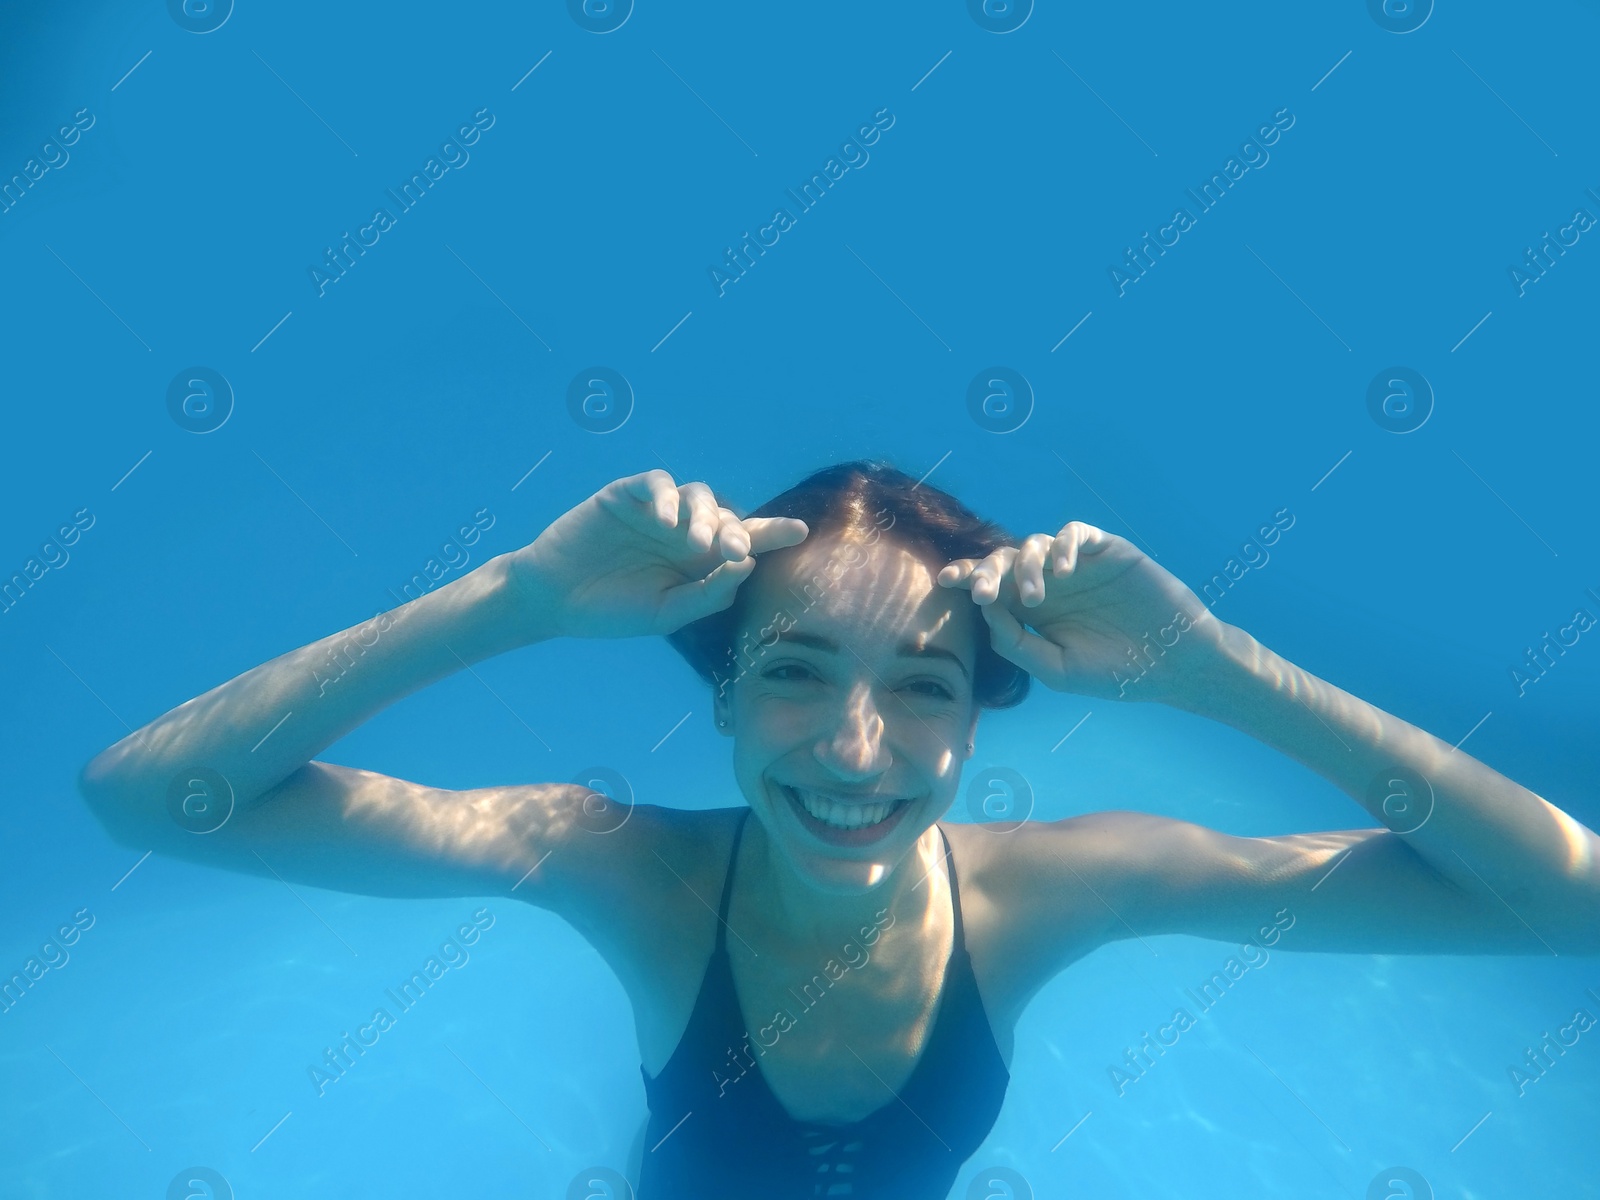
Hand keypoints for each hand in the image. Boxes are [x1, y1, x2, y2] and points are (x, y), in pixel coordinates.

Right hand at [503, 470, 807, 640]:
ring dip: (706, 514)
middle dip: (737, 530)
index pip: (745, 541)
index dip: (773, 532)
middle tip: (734, 549)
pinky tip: (667, 522)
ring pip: (698, 494)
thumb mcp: (667, 614)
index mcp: (700, 562)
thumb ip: (708, 594)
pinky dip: (667, 496)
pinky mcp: (626, 496)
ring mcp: (656, 512)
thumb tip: (748, 564)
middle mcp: (684, 532)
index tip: (802, 531)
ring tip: (700, 542)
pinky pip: (657, 484)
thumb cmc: (613, 610)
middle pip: (726, 516)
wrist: (555, 601)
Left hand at [937, 522, 1226, 703]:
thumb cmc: (1116, 673)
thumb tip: (985, 611)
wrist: (1173, 665)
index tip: (944, 581)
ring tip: (1035, 598)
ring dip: (1025, 567)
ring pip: (1034, 544)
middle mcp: (1049, 582)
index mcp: (1032, 610)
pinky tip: (1064, 571)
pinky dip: (1064, 545)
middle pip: (1003, 559)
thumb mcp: (1057, 669)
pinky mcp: (1107, 550)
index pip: (990, 585)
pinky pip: (1075, 533)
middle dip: (985, 570)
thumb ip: (1017, 643)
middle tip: (982, 592)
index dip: (966, 576)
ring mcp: (1078, 565)